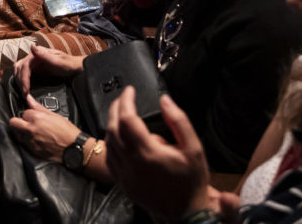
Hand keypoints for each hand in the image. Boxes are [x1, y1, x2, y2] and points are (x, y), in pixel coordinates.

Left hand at [9, 94, 82, 162]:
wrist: (74, 148)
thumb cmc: (67, 132)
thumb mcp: (54, 115)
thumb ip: (38, 107)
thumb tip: (29, 98)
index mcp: (37, 118)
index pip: (23, 112)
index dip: (29, 114)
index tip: (33, 116)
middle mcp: (31, 130)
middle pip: (13, 123)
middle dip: (18, 121)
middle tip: (26, 122)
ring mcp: (31, 142)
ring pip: (17, 134)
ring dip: (22, 132)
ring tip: (32, 132)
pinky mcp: (32, 151)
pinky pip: (24, 144)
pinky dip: (27, 141)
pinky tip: (37, 140)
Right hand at [13, 44, 84, 94]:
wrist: (74, 68)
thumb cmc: (68, 64)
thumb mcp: (58, 60)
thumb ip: (44, 55)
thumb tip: (31, 47)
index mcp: (38, 53)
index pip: (24, 65)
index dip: (23, 78)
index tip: (26, 89)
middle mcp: (33, 57)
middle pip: (19, 68)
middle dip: (20, 81)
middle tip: (24, 94)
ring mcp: (33, 63)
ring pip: (19, 71)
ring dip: (19, 81)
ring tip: (24, 93)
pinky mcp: (34, 70)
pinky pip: (24, 75)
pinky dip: (22, 82)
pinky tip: (25, 89)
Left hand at [105, 87, 212, 221]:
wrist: (187, 213)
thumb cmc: (192, 181)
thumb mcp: (194, 148)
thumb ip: (179, 121)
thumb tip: (165, 101)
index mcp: (148, 154)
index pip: (127, 119)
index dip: (126, 100)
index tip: (130, 90)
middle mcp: (132, 164)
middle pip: (112, 128)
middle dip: (115, 108)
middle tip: (123, 98)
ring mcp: (125, 176)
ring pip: (108, 144)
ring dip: (111, 125)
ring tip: (122, 115)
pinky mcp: (123, 184)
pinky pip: (110, 159)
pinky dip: (110, 144)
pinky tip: (120, 139)